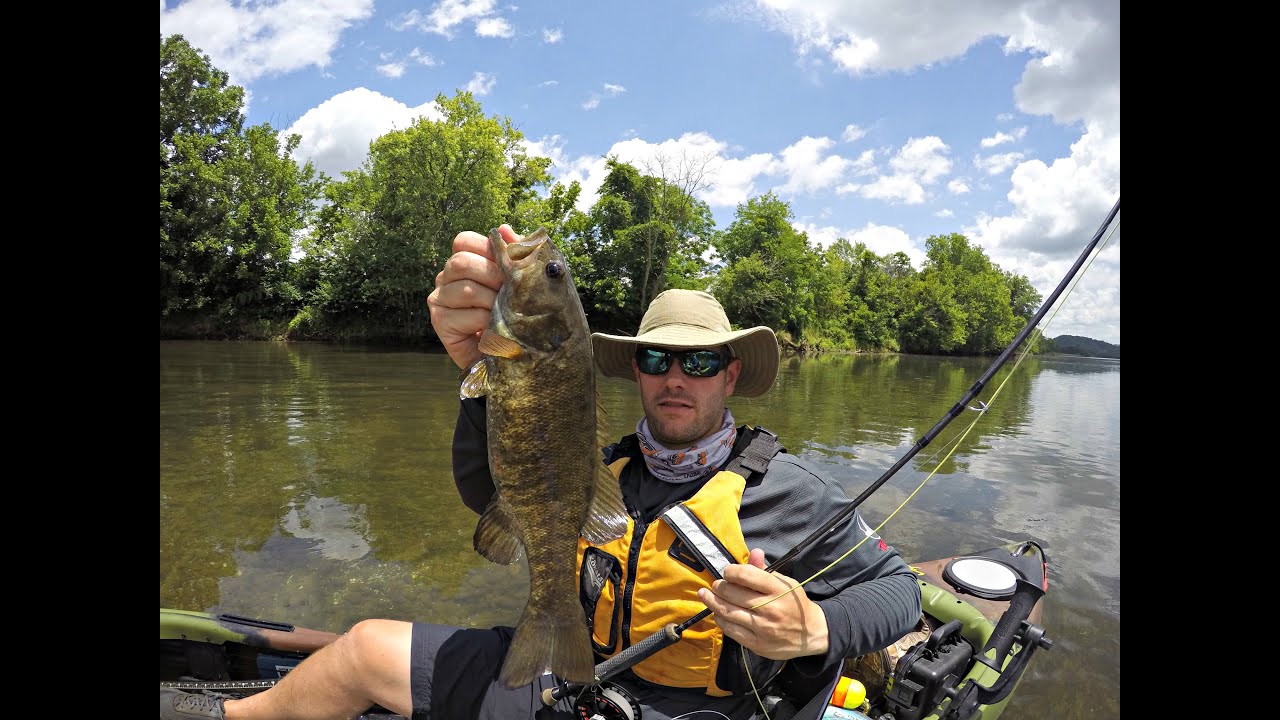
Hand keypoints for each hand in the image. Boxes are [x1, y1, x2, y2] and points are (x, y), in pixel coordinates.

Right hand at [427, 224, 521, 368]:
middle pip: (462, 262)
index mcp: (464, 261)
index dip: (487, 248)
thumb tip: (503, 228)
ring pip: (465, 289)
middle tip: (512, 292)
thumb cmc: (519, 312)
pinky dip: (486, 321)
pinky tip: (494, 328)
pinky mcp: (439, 321)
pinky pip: (464, 315)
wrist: (511, 353)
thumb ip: (516, 253)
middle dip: (493, 276)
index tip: (509, 265)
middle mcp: (446, 277)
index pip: (463, 240)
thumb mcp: (524, 279)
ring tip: (507, 313)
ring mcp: (439, 299)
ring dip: (493, 301)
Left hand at [697, 548, 828, 660]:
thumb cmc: (795, 604)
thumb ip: (766, 570)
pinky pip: (732, 631)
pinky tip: (718, 613)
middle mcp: (770, 608)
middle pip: (733, 594)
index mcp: (778, 589)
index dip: (731, 571)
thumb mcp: (786, 583)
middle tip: (715, 584)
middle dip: (719, 587)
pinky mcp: (758, 645)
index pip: (746, 575)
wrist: (812, 634)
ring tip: (705, 595)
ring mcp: (763, 628)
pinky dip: (721, 620)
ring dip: (713, 602)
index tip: (727, 572)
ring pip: (728, 613)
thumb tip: (754, 552)